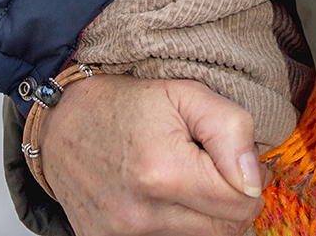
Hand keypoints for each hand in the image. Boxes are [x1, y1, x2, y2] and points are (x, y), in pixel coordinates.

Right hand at [39, 74, 263, 235]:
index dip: (254, 182)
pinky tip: (169, 198)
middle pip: (226, 230)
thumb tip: (254, 179)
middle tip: (224, 172)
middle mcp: (143, 213)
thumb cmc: (123, 105)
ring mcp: (124, 234)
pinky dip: (179, 224)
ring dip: (207, 215)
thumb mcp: (185, 94)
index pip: (240, 203)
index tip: (246, 164)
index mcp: (165, 172)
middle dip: (234, 202)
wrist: (61, 125)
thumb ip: (231, 130)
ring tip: (192, 180)